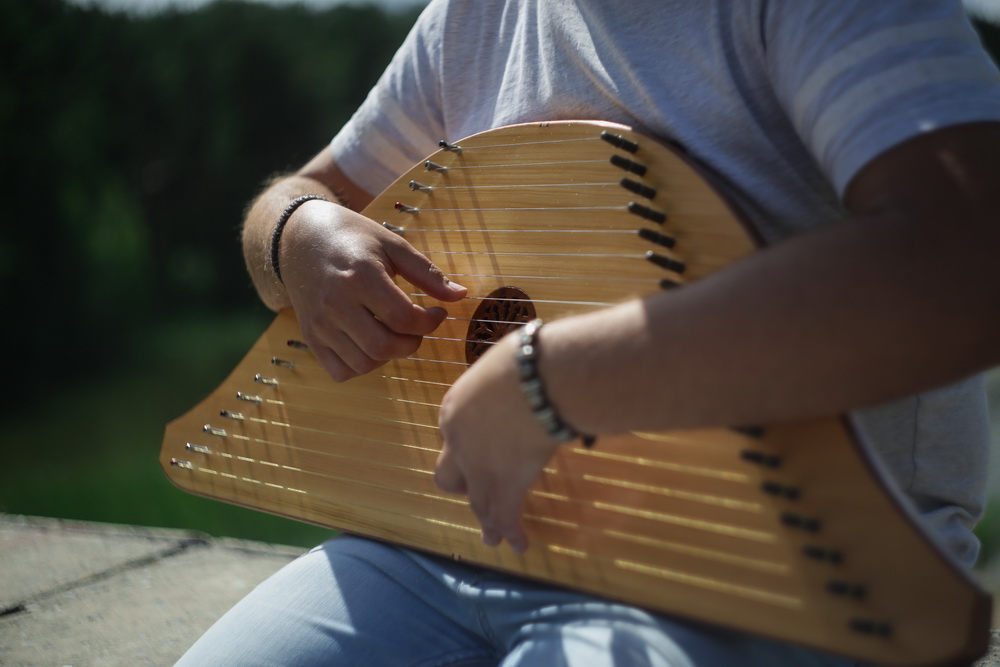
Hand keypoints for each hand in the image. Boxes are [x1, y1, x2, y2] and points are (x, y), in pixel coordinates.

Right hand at [281, 199, 466, 380]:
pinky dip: (361, 366)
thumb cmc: (353, 237)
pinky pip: (340, 371)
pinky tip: (370, 344)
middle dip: (412, 343)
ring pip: (364, 363)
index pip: (403, 317)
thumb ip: (427, 272)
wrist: (300, 237)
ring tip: (394, 333)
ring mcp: (320, 323)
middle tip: (417, 328)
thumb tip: (461, 296)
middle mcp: (336, 303)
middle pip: (384, 346)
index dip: (429, 322)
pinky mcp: (310, 336)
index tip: (437, 312)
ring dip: (389, 356)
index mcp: (359, 276)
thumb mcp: (392, 244)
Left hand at [434, 332, 560, 553]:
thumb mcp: (506, 361)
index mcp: (455, 409)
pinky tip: (518, 544)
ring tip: (492, 535)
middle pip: (449, 476)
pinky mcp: (504, 486)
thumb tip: (530, 364)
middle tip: (480, 490)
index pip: (455, 434)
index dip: (471, 442)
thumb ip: (509, 374)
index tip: (488, 442)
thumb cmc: (527, 359)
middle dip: (464, 484)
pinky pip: (505, 517)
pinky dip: (511, 533)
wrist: (536, 378)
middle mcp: (457, 443)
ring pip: (476, 502)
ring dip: (486, 519)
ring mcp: (479, 469)